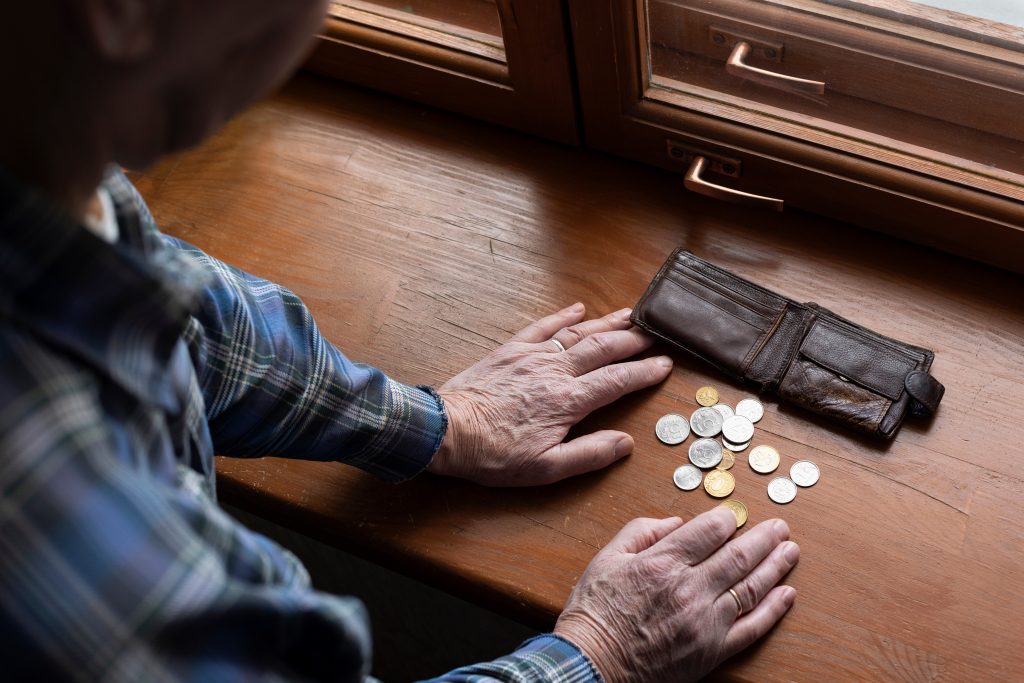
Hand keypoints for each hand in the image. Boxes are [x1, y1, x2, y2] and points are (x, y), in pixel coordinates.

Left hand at [427, 303, 671, 485]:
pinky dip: (563, 316)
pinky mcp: (511, 350)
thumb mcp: (545, 469)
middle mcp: (555, 372)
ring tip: (631, 314)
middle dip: (633, 340)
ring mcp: (532, 356)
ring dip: (607, 323)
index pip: (617, 381)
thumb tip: (626, 443)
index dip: (644, 372)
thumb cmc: (494, 455)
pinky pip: (542, 327)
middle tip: (656, 333)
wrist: (446, 431)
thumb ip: (589, 454)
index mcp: (568, 401)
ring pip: (578, 333)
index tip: (665, 364)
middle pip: (603, 349)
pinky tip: (578, 308)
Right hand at [554, 508, 798, 681]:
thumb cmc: (595, 613)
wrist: (592, 664)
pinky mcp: (712, 651)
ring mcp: (705, 622)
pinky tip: (786, 594)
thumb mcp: (607, 558)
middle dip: (764, 538)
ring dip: (775, 566)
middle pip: (738, 556)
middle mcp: (689, 589)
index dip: (727, 518)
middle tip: (780, 527)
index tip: (735, 514)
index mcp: (663, 563)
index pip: (709, 531)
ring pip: (751, 588)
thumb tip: (675, 523)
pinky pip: (752, 628)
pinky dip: (774, 610)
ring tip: (790, 551)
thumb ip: (640, 532)